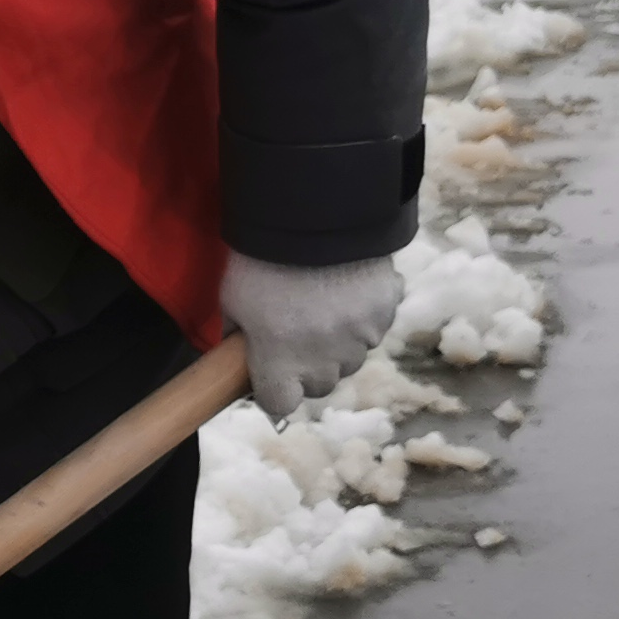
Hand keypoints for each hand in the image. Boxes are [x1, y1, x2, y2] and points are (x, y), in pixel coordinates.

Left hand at [222, 250, 402, 419]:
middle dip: (308, 369)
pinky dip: (363, 316)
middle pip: (319, 385)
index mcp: (280, 361)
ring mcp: (360, 338)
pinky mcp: (386, 311)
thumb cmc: (261, 258)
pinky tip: (347, 289)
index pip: (279, 405)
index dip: (273, 391)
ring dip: (338, 345)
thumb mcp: (232, 300)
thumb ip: (237, 335)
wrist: (312, 214)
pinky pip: (374, 326)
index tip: (269, 374)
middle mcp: (324, 360)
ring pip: (351, 359)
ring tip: (323, 306)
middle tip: (295, 335)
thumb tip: (239, 353)